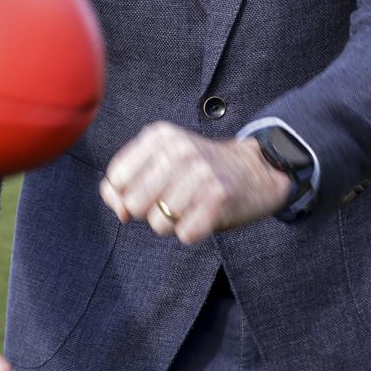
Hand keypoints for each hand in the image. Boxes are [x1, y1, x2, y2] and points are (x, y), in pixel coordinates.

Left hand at [99, 123, 291, 243]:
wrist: (254, 170)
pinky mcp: (219, 197)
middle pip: (133, 203)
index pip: (116, 177)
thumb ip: (125, 184)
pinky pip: (185, 234)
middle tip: (171, 198)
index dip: (125, 193)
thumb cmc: (197, 170)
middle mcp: (178, 149)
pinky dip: (192, 231)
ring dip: (171, 223)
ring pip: (158, 223)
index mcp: (159, 136)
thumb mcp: (160, 161)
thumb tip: (119, 211)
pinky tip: (203, 214)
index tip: (146, 189)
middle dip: (147, 211)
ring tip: (190, 205)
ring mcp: (199, 172)